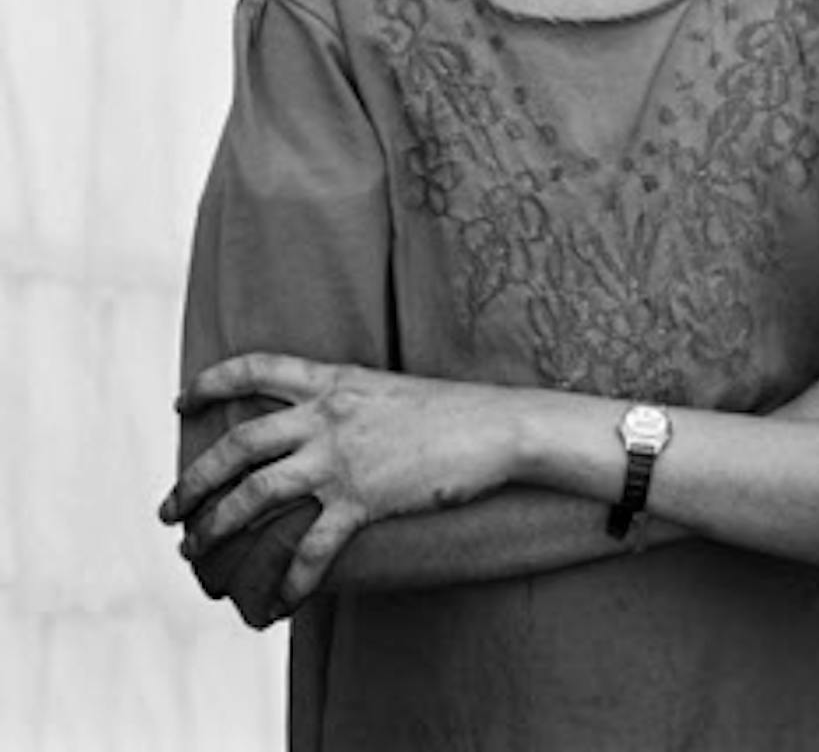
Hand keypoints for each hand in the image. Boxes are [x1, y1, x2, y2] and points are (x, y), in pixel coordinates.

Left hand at [159, 354, 519, 614]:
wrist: (496, 427)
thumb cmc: (450, 412)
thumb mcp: (385, 390)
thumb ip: (345, 402)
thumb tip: (313, 426)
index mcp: (333, 380)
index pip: (256, 368)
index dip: (211, 382)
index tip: (181, 402)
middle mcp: (327, 415)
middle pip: (238, 443)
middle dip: (194, 479)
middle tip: (169, 508)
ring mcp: (342, 457)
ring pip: (256, 494)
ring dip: (217, 526)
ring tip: (195, 550)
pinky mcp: (363, 499)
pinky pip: (311, 547)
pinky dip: (289, 579)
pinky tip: (276, 602)